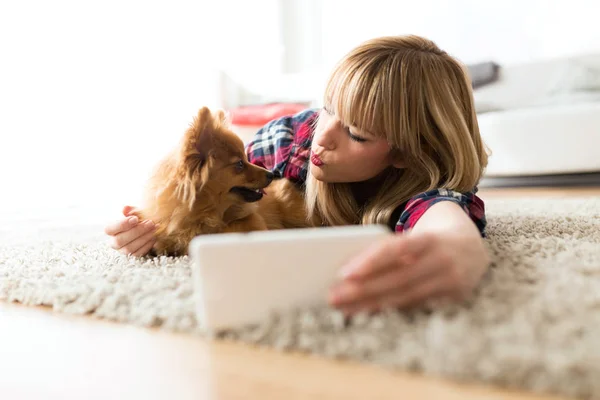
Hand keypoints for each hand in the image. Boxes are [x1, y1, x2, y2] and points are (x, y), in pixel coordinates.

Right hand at [104, 205, 156, 256]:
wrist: (145, 228)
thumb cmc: (137, 219)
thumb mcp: (134, 213)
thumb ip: (130, 210)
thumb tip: (126, 208)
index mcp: (110, 230)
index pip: (109, 229)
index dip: (122, 225)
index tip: (135, 218)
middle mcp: (114, 242)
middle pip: (120, 240)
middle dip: (137, 231)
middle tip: (150, 223)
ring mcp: (122, 251)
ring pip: (129, 248)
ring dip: (144, 237)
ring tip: (155, 228)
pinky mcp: (132, 256)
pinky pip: (138, 253)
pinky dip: (147, 245)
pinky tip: (154, 236)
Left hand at [328, 231, 488, 315]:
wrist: (473, 247)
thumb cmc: (428, 240)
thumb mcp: (414, 236)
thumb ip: (390, 249)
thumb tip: (349, 272)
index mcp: (430, 238)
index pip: (398, 248)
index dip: (371, 261)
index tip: (344, 273)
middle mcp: (443, 260)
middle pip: (397, 278)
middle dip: (362, 290)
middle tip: (333, 297)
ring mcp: (451, 282)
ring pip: (405, 297)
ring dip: (371, 305)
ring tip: (344, 309)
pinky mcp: (453, 300)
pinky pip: (415, 307)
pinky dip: (390, 310)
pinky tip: (368, 313)